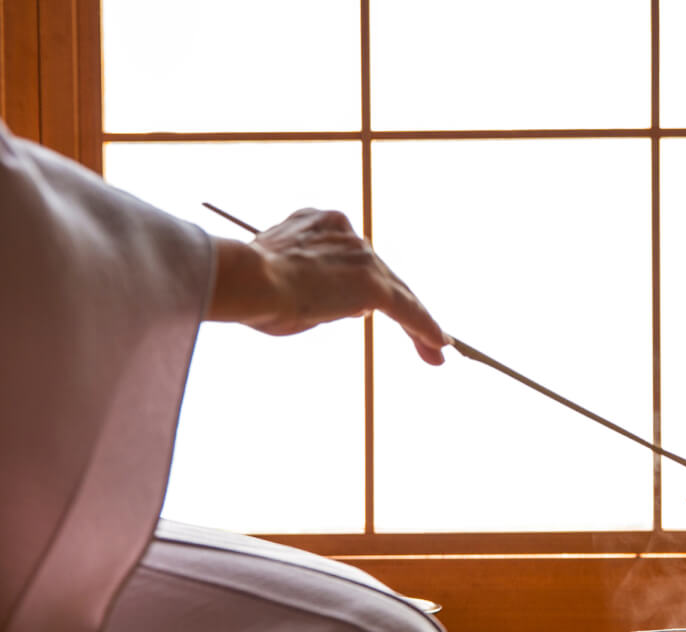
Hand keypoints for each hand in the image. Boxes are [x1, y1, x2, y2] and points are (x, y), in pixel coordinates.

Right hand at [213, 208, 447, 364]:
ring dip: (416, 322)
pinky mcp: (373, 285)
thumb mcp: (281, 284)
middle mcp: (345, 233)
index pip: (352, 256)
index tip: (375, 298)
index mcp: (317, 225)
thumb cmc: (247, 291)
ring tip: (435, 351)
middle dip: (401, 303)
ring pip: (396, 292)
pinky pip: (407, 308)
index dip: (367, 279)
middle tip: (425, 333)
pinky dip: (424, 327)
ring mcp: (361, 258)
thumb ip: (316, 289)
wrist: (245, 281)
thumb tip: (351, 307)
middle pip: (381, 272)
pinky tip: (440, 346)